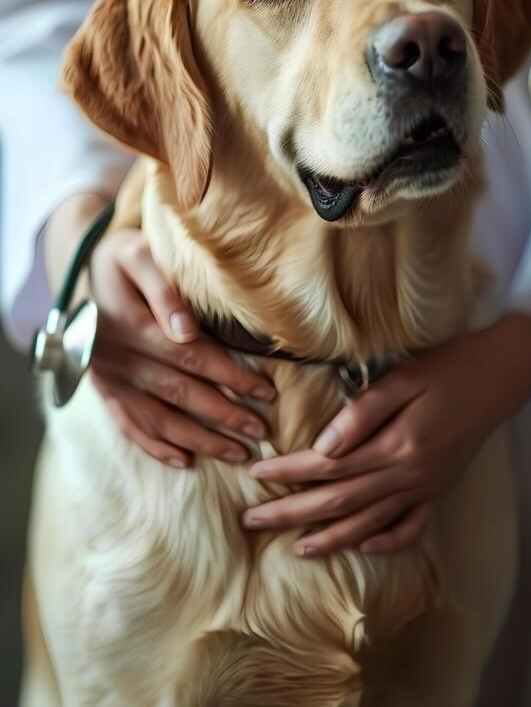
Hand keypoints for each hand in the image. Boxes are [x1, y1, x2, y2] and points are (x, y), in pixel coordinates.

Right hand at [45, 193, 274, 467]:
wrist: (81, 267)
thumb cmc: (120, 257)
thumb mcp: (138, 254)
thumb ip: (162, 290)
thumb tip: (187, 332)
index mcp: (131, 325)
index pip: (191, 357)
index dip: (230, 376)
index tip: (266, 392)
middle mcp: (117, 358)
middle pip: (179, 393)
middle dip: (223, 415)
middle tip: (260, 431)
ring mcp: (109, 378)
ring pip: (157, 418)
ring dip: (199, 439)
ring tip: (236, 453)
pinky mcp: (103, 389)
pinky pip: (128, 425)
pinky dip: (155, 446)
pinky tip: (184, 460)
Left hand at [243, 315, 530, 555]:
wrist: (502, 376)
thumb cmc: (450, 367)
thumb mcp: (405, 377)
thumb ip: (362, 413)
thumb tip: (322, 448)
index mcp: (397, 445)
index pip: (329, 466)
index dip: (288, 471)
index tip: (255, 473)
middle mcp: (409, 475)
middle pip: (339, 501)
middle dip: (292, 513)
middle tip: (251, 520)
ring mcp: (424, 487)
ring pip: (369, 524)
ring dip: (329, 538)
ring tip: (295, 548)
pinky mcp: (437, 489)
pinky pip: (409, 527)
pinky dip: (384, 541)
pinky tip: (361, 544)